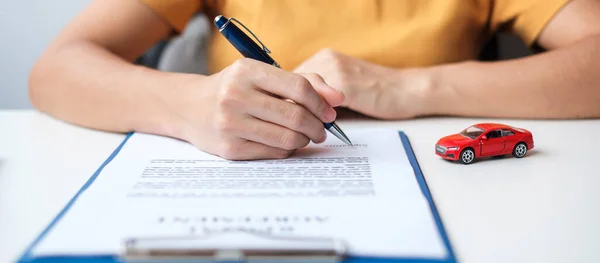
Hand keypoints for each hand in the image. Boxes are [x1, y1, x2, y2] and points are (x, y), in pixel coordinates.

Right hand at [174, 58, 344, 159]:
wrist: (191, 108)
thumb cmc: (236, 89)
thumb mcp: (263, 75)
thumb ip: (304, 82)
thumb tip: (338, 99)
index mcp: (246, 71)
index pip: (299, 88)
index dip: (321, 103)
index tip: (329, 112)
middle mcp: (235, 96)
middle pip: (296, 117)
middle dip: (318, 127)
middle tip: (322, 130)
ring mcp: (230, 124)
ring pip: (288, 139)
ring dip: (304, 140)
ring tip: (304, 136)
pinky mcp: (230, 149)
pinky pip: (274, 153)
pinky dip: (287, 150)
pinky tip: (284, 143)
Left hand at [293, 49, 432, 118]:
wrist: (407, 90)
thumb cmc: (377, 93)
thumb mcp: (343, 87)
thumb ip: (320, 94)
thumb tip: (295, 112)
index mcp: (324, 58)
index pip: (290, 80)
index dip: (286, 100)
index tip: (289, 118)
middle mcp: (326, 59)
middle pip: (291, 86)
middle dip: (290, 108)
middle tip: (295, 127)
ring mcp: (334, 70)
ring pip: (302, 96)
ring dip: (302, 115)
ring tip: (308, 131)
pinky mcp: (344, 85)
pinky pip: (317, 104)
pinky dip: (314, 119)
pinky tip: (320, 131)